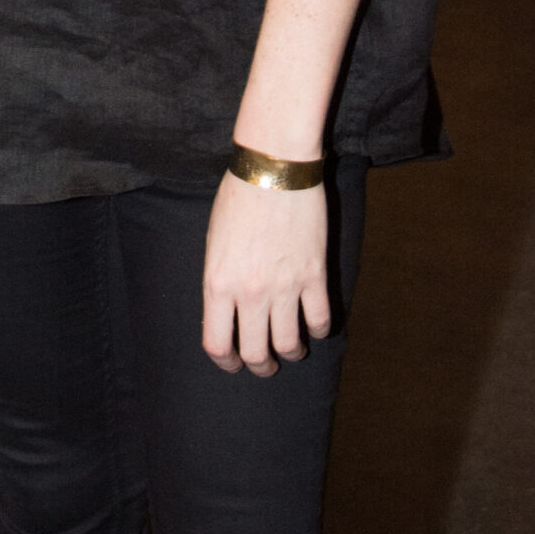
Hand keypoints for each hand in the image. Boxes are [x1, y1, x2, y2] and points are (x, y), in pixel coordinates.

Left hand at [201, 172, 329, 375]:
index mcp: (217, 283)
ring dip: (291, 352)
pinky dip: (319, 330)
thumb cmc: (237, 197)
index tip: (233, 362)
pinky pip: (320, 319)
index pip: (218, 344)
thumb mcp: (213, 242)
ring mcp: (285, 286)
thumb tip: (229, 310)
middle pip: (256, 353)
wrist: (274, 167)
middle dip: (261, 366)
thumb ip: (220, 280)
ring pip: (290, 343)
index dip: (226, 362)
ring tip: (292, 349)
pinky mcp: (314, 275)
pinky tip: (315, 326)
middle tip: (266, 364)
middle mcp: (250, 291)